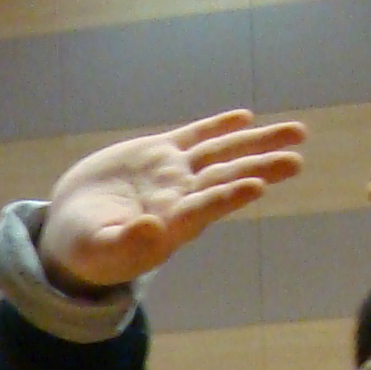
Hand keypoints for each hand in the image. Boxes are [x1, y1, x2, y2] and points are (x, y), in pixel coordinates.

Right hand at [37, 111, 306, 291]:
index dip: (230, 195)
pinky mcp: (158, 154)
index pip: (205, 207)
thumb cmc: (86, 251)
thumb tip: (152, 229)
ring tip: (297, 133)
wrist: (72, 230)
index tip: (258, 185)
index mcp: (169, 225)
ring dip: (258, 143)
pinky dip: (220, 127)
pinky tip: (246, 118)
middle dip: (262, 166)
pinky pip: (195, 136)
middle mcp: (179, 198)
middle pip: (226, 177)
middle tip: (297, 160)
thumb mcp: (99, 250)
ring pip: (221, 153)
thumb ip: (125, 243)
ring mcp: (171, 174)